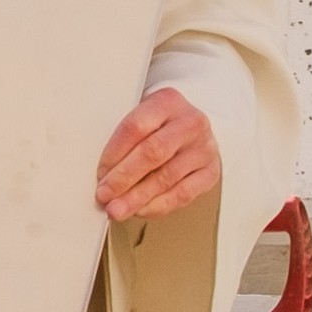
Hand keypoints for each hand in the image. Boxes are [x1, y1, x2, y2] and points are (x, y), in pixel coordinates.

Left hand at [95, 88, 216, 219]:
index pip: (135, 127)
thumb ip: (123, 139)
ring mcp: (204, 148)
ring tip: (118, 209)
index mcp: (167, 101)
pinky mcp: (211, 171)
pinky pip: (183, 194)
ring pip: (166, 177)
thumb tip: (102, 173)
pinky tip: (141, 209)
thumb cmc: (161, 125)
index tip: (100, 173)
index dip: (113, 154)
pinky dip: (158, 205)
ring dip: (137, 197)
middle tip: (105, 195)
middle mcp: (190, 123)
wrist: (193, 130)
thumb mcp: (142, 117)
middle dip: (124, 178)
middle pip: (152, 152)